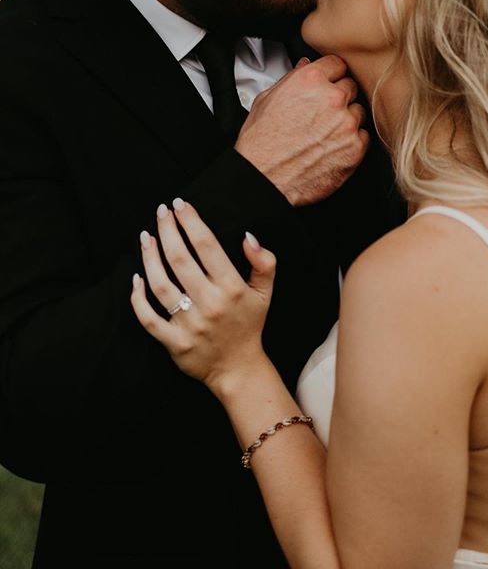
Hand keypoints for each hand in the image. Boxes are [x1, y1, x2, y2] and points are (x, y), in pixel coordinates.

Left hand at [130, 200, 276, 394]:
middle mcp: (210, 304)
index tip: (180, 204)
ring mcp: (190, 324)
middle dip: (167, 231)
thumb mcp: (266, 292)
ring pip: (161, 285)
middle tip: (161, 211)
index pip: (207, 246)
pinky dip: (138, 298)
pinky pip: (149, 318)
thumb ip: (264, 262)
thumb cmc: (249, 324)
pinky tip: (136, 278)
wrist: (239, 369)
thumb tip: (248, 236)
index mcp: (232, 288)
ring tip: (146, 237)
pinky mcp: (175, 343)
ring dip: (149, 258)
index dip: (191, 221)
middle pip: (180, 259)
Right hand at [235, 55, 368, 205]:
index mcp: (311, 80)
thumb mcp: (267, 98)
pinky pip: (363, 137)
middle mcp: (332, 99)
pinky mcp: (355, 148)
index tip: (329, 83)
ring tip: (324, 133)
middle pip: (350, 87)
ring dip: (346, 119)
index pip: (337, 64)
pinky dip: (351, 141)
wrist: (264, 177)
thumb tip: (304, 66)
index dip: (331, 75)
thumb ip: (291, 78)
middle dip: (338, 97)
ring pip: (358, 112)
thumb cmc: (261, 142)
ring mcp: (347, 124)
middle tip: (322, 113)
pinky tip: (330, 146)